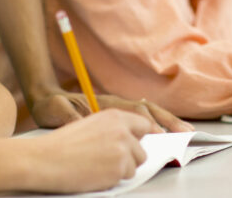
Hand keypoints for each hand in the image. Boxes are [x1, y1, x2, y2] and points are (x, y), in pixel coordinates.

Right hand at [21, 110, 153, 193]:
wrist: (44, 159)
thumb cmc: (62, 144)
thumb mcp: (90, 125)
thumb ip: (113, 129)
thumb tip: (130, 141)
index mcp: (115, 116)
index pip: (143, 126)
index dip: (138, 139)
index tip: (134, 147)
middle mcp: (123, 130)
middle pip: (142, 150)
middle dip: (129, 159)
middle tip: (106, 162)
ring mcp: (123, 149)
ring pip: (135, 166)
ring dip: (120, 170)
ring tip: (97, 166)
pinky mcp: (119, 168)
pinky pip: (125, 178)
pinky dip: (112, 179)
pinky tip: (94, 174)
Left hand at [28, 87, 192, 131]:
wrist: (45, 98)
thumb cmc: (51, 106)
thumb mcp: (55, 110)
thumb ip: (68, 113)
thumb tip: (79, 118)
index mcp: (104, 103)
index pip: (133, 110)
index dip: (149, 122)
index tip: (161, 134)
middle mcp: (114, 105)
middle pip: (147, 110)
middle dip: (168, 121)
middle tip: (186, 133)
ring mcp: (115, 110)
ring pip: (147, 114)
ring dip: (166, 122)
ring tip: (184, 132)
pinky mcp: (113, 118)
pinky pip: (140, 120)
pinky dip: (155, 125)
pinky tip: (165, 133)